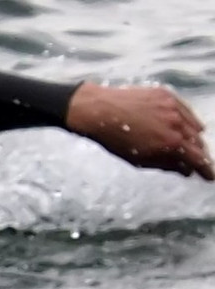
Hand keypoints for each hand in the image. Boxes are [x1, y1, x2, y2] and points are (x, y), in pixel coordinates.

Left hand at [66, 82, 212, 180]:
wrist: (100, 110)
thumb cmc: (115, 139)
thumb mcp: (139, 159)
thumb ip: (166, 165)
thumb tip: (186, 170)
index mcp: (170, 143)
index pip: (197, 158)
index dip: (205, 169)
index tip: (210, 177)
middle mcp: (177, 123)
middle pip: (198, 142)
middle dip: (199, 154)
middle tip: (199, 163)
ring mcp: (173, 107)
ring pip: (194, 126)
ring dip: (195, 138)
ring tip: (192, 147)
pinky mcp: (168, 95)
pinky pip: (185, 110)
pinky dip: (189, 121)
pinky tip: (188, 127)